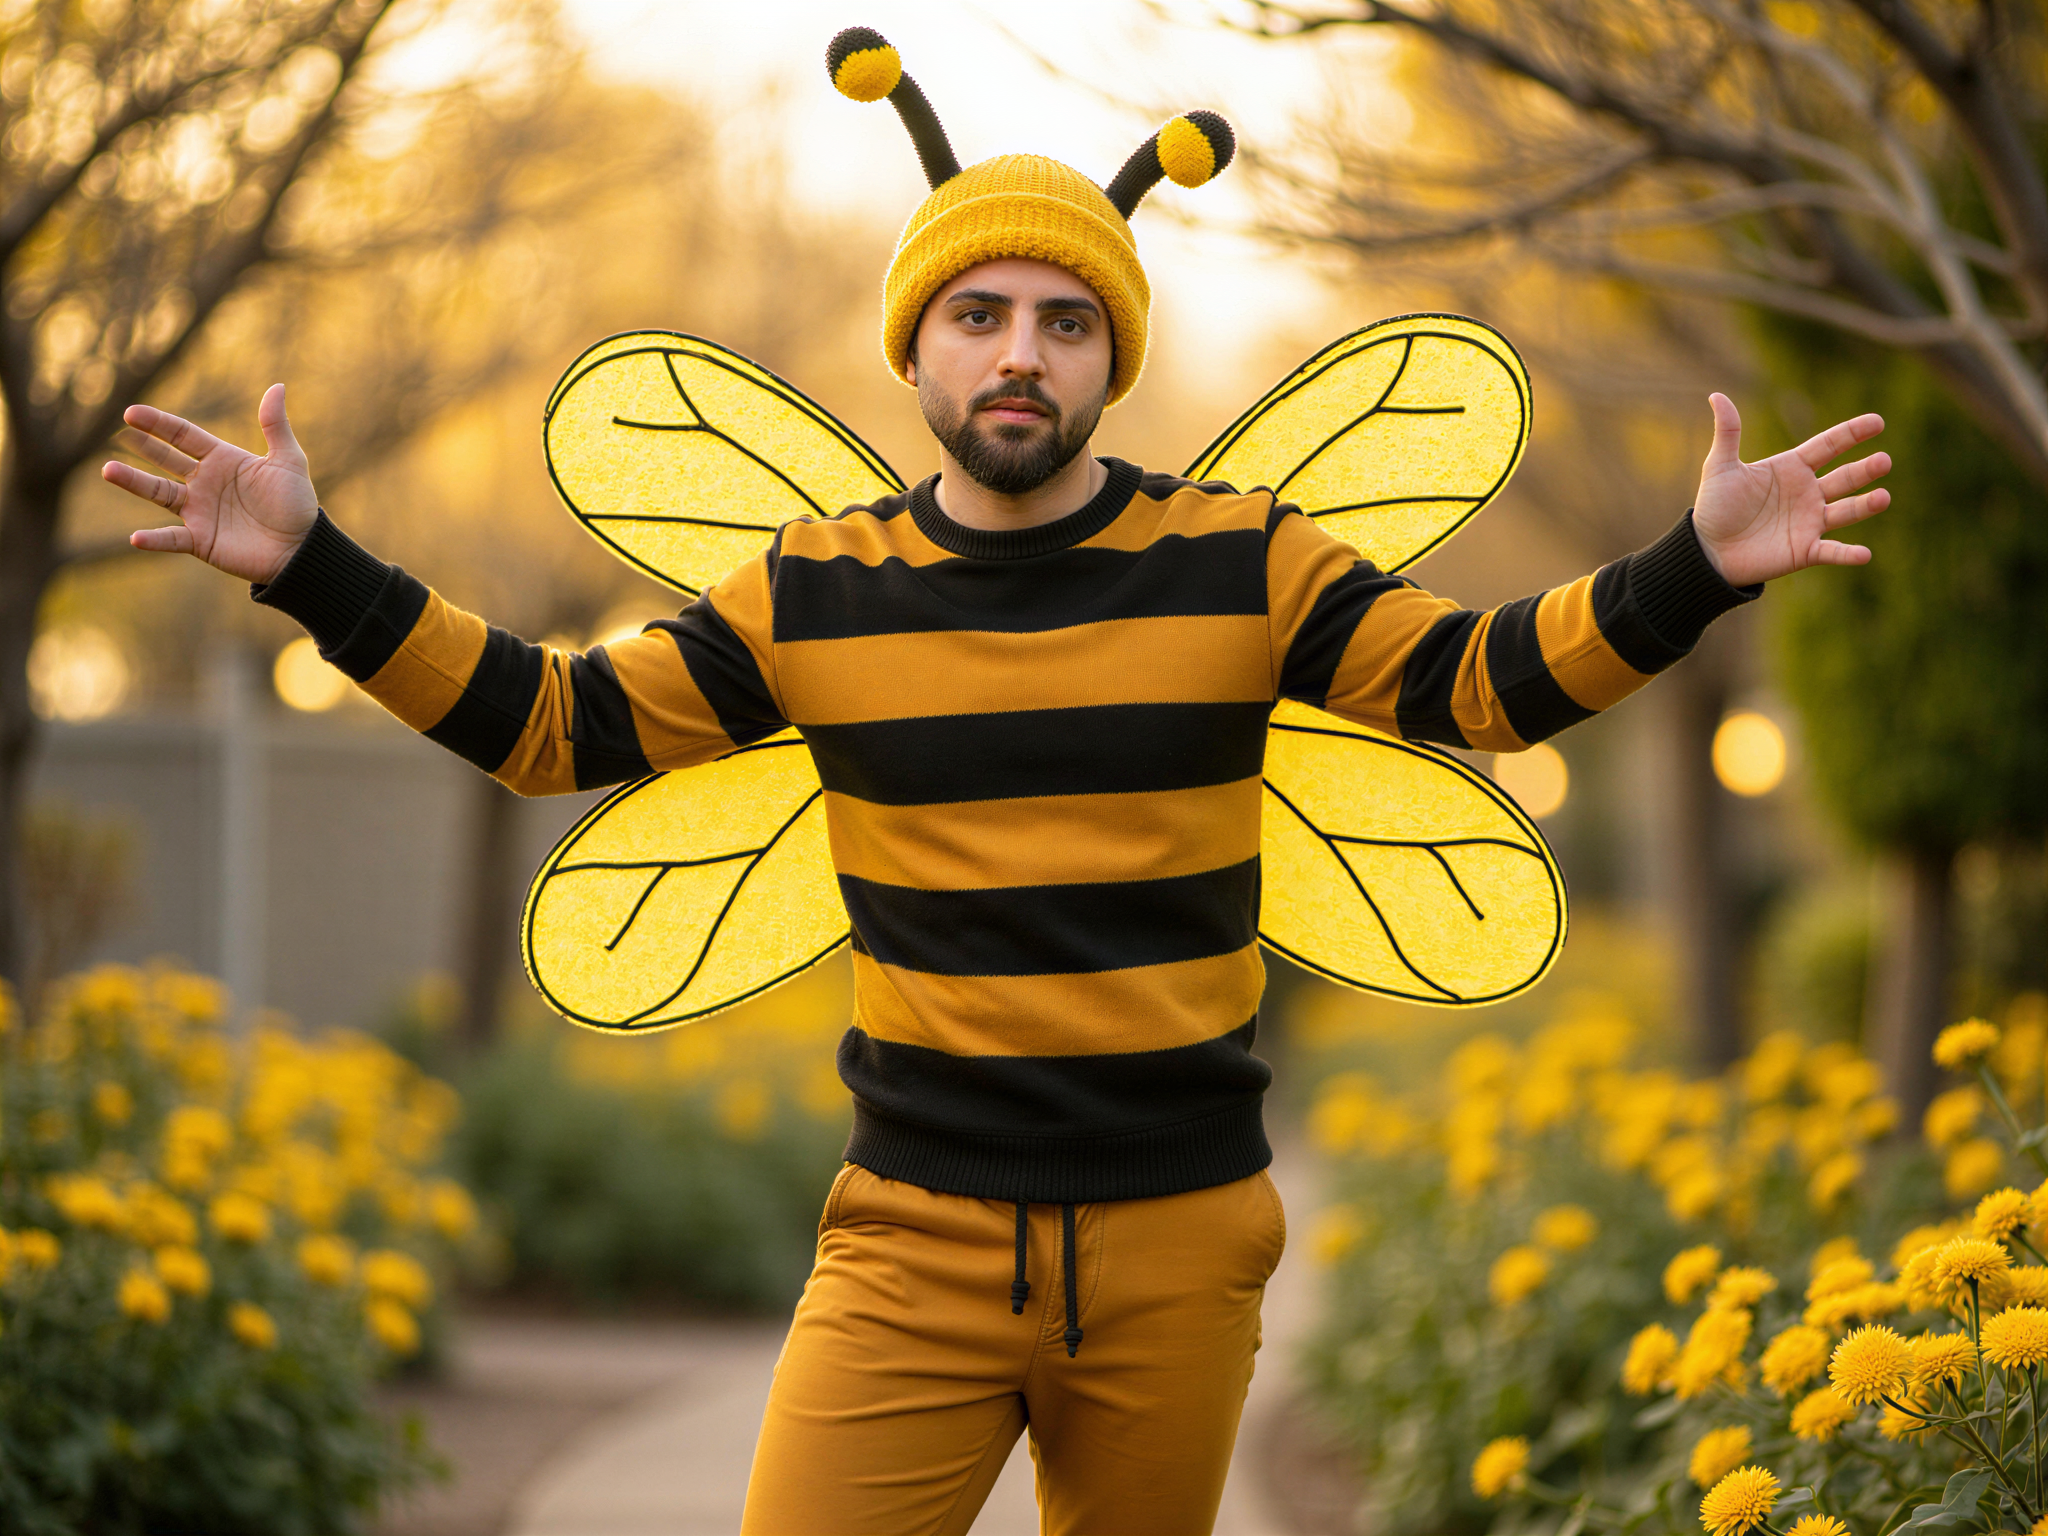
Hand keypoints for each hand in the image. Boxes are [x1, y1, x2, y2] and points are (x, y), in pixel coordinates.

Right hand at [103, 383, 319, 583]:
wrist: (303, 548)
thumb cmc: (297, 504)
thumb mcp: (288, 461)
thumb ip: (276, 426)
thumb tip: (278, 385)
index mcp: (221, 460)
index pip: (182, 436)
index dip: (158, 424)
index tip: (131, 413)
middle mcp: (204, 483)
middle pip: (165, 460)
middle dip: (142, 447)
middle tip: (118, 435)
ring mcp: (199, 512)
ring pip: (159, 494)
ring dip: (134, 483)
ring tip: (108, 470)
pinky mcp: (201, 540)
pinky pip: (172, 539)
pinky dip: (154, 540)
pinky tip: (136, 538)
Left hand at [1691, 392, 1889, 586]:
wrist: (1706, 551)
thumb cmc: (1715, 507)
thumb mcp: (1720, 466)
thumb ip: (1727, 431)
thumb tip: (1716, 394)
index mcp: (1792, 468)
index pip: (1828, 445)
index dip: (1852, 433)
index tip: (1877, 422)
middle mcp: (1808, 493)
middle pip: (1845, 477)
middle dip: (1865, 470)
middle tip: (1884, 461)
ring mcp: (1809, 522)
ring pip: (1846, 511)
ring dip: (1865, 505)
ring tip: (1884, 497)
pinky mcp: (1804, 550)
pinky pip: (1831, 552)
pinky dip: (1847, 554)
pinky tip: (1864, 554)